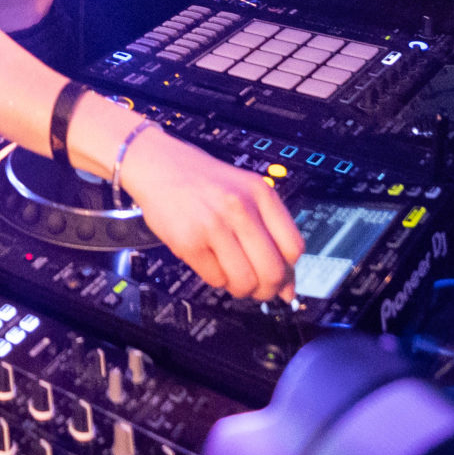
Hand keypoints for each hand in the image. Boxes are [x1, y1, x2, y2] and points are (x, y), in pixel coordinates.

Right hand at [117, 126, 303, 298]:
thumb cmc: (203, 181)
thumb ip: (270, 232)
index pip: (294, 248)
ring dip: (242, 289)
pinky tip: (212, 263)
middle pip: (273, 271)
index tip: (280, 276)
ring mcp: (213, 225)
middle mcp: (240, 207)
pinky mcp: (188, 242)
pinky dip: (217, 279)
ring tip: (233, 277)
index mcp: (261, 193)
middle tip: (258, 287)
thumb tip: (288, 286)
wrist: (159, 165)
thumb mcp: (245, 192)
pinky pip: (216, 280)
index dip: (289, 270)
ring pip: (245, 282)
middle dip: (268, 289)